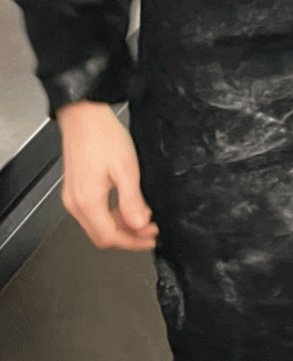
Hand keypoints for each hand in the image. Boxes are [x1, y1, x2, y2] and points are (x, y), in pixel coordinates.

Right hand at [58, 100, 157, 250]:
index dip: (132, 242)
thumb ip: (132, 201)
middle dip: (128, 237)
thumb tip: (139, 225)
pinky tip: (127, 208)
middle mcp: (75, 203)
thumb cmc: (103, 138)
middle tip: (151, 231)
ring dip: (121, 227)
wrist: (84, 118)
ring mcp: (72, 197)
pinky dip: (111, 216)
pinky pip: (93, 213)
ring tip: (143, 220)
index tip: (151, 238)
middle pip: (101, 235)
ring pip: (97, 225)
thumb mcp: (126, 170)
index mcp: (87, 201)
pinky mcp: (75, 189)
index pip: (109, 237)